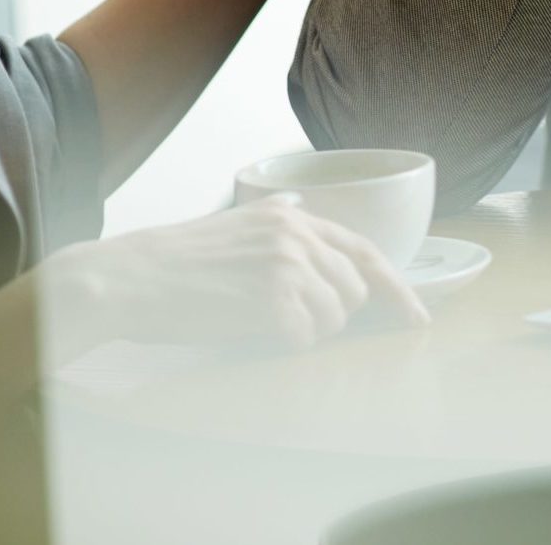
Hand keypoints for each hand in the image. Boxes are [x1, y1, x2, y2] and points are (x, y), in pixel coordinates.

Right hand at [35, 195, 429, 355]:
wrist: (132, 277)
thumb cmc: (179, 260)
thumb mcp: (236, 222)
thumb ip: (277, 219)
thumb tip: (302, 208)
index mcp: (290, 215)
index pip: (364, 250)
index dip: (396, 286)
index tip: (417, 316)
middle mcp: (295, 233)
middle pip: (354, 289)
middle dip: (333, 314)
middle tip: (288, 318)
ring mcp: (286, 264)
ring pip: (333, 316)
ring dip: (305, 329)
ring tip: (258, 317)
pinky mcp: (271, 299)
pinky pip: (304, 337)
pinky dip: (283, 342)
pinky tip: (247, 326)